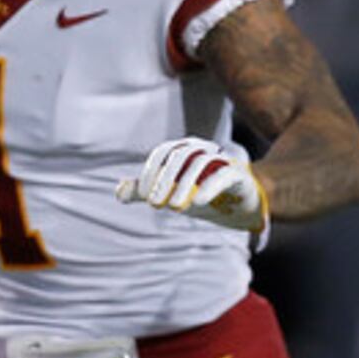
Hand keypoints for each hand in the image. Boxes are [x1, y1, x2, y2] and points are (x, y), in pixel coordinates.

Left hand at [118, 138, 266, 232]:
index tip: (143, 196)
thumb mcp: (169, 194)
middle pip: (180, 155)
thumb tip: (119, 193)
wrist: (240, 205)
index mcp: (184, 150)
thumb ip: (145, 192)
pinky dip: (210, 187)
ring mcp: (222, 160)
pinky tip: (198, 202)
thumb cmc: (201, 195)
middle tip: (153, 204)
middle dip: (164, 180)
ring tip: (175, 208)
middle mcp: (203, 149)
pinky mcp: (239, 174)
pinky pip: (224, 175)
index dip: (151, 172)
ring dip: (184, 185)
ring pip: (201, 163)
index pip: (163, 152)